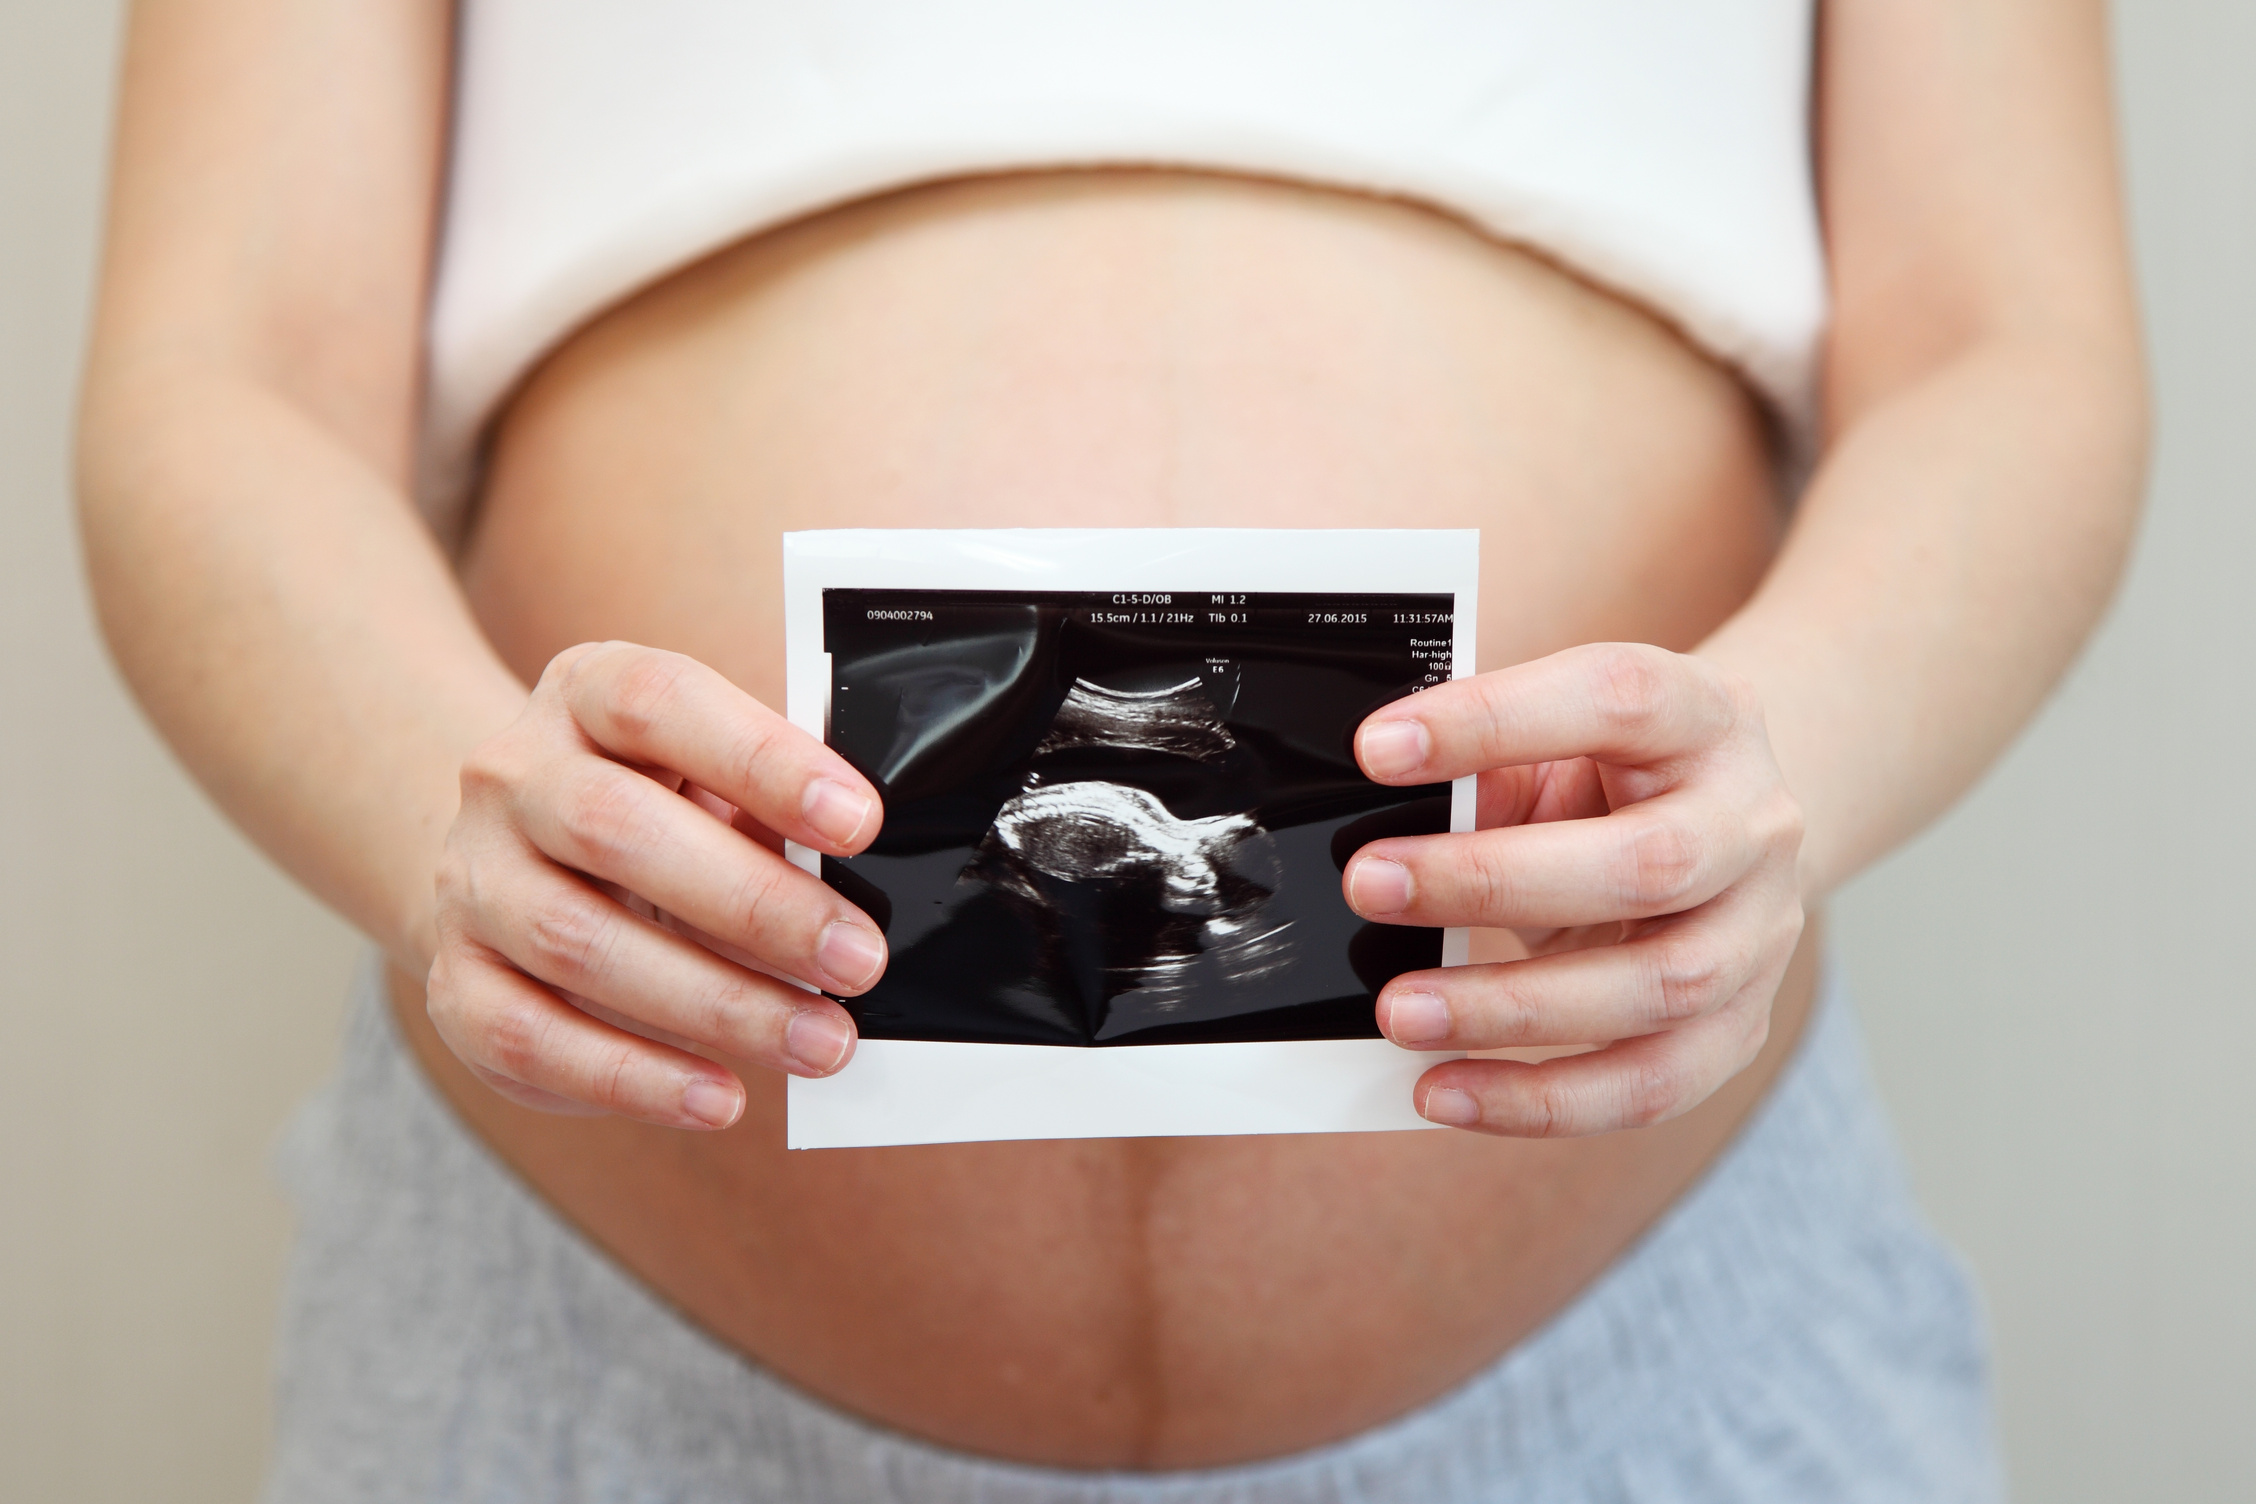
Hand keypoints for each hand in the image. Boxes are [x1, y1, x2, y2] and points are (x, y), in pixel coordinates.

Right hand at [425, 642, 886, 1129]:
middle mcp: (511, 778)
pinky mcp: (456, 983)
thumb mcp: (711, 771)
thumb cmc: (654, 807)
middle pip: (615, 829)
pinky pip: (530, 1038)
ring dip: (715, 1003)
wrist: (515, 853)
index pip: (660, 704)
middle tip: (856, 959)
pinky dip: (633, 1077)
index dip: (761, 760)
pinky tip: (719, 1095)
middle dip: (753, 904)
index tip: (857, 823)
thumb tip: (854, 881)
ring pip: (577, 942)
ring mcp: (471, 881)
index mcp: (585, 692)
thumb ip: (772, 804)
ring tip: (817, 1041)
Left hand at [1344, 643, 1803, 1136]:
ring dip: (1510, 1008)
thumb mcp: (1557, 742)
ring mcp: (1758, 934)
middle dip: (1491, 880)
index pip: (1615, 700)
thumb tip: (1386, 829)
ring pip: (1657, 986)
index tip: (1377, 749)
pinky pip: (1648, 1084)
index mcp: (1704, 717)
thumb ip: (1484, 769)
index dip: (1494, 721)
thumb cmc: (1618, 777)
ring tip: (1400, 1011)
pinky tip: (1446, 1092)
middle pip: (1648, 861)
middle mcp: (1751, 823)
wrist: (1726, 825)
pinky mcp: (1737, 1027)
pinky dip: (1539, 1101)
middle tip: (1370, 884)